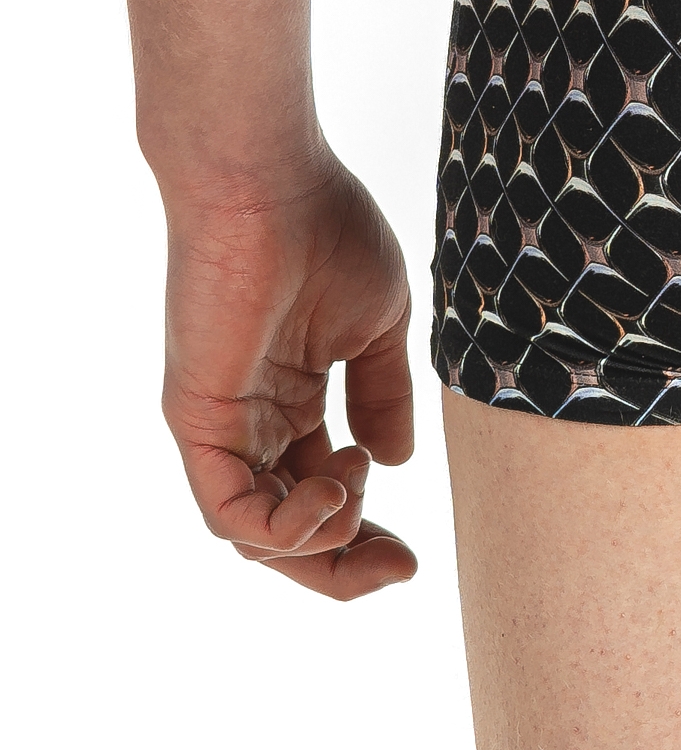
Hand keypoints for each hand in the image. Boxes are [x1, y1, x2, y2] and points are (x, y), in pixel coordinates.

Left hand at [162, 158, 417, 594]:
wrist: (272, 182)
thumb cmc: (326, 229)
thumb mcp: (377, 324)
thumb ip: (382, 395)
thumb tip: (392, 463)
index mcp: (294, 398)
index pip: (322, 493)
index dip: (366, 536)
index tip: (412, 557)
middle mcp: (254, 422)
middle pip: (289, 531)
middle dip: (343, 565)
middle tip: (398, 567)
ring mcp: (223, 426)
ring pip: (258, 535)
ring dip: (319, 542)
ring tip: (354, 494)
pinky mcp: (199, 422)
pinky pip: (229, 513)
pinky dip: (284, 527)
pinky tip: (334, 492)